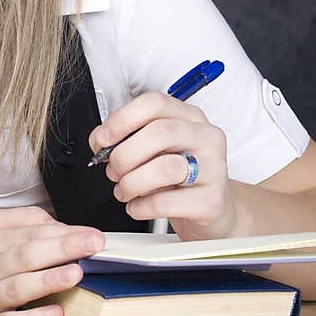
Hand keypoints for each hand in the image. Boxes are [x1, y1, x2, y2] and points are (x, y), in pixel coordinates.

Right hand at [0, 206, 104, 315]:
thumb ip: (22, 220)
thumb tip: (58, 224)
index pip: (32, 234)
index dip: (64, 234)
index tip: (94, 235)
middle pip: (27, 255)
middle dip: (62, 248)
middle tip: (94, 244)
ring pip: (17, 288)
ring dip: (47, 281)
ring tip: (75, 273)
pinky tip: (54, 313)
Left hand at [89, 92, 234, 237]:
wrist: (210, 211)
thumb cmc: (180, 178)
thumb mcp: (157, 151)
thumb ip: (131, 139)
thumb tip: (101, 141)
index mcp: (190, 118)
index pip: (155, 104)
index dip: (122, 119)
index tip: (102, 139)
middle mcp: (205, 138)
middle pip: (160, 132)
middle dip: (124, 154)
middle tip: (113, 170)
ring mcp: (213, 169)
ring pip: (164, 167)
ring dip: (131, 182)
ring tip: (124, 190)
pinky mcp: (210, 201)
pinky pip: (165, 202)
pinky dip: (141, 206)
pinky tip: (138, 206)